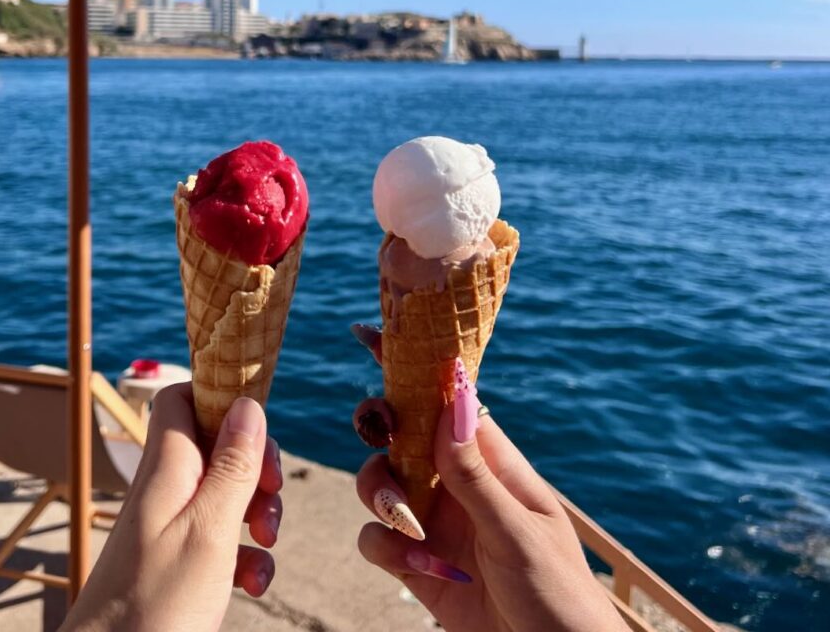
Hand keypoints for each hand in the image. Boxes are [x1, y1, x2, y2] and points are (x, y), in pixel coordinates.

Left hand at [61, 383, 282, 631]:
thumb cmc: (156, 605)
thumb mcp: (210, 530)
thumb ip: (232, 466)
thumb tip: (247, 403)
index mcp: (168, 469)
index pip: (182, 398)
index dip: (220, 398)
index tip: (259, 426)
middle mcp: (166, 490)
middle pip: (216, 446)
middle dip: (256, 465)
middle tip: (271, 494)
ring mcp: (170, 526)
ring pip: (225, 494)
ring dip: (257, 513)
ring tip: (266, 543)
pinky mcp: (177, 562)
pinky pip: (219, 540)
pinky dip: (244, 555)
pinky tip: (252, 582)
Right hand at [351, 325, 627, 631]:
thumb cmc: (560, 596)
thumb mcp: (519, 534)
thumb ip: (477, 476)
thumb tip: (449, 403)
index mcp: (493, 464)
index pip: (447, 400)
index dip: (412, 366)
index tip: (370, 334)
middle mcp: (458, 486)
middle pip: (399, 434)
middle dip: (380, 430)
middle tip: (380, 431)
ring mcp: (435, 524)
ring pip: (379, 483)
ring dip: (383, 498)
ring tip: (412, 530)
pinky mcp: (416, 566)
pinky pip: (377, 539)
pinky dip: (386, 548)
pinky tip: (419, 570)